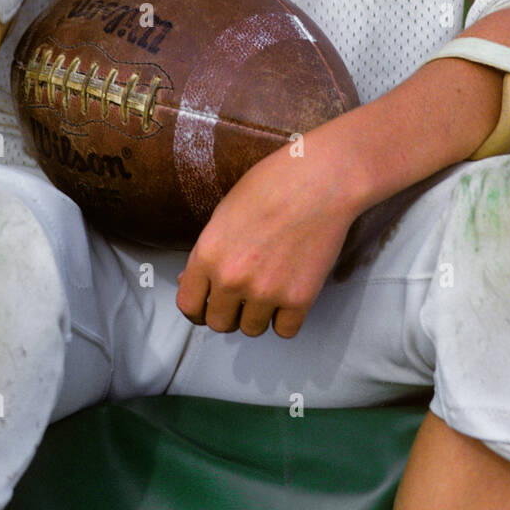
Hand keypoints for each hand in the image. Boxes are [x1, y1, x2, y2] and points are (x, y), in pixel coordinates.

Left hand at [175, 141, 359, 339]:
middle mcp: (232, 278)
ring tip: (271, 288)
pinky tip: (290, 294)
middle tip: (243, 295)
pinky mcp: (299, 299)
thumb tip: (194, 280)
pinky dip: (287, 318)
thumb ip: (209, 252)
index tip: (208, 306)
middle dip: (229, 312)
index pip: (188, 305)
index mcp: (207, 254)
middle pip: (219, 323)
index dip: (198, 308)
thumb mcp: (225, 212)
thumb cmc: (273, 184)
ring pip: (252, 329)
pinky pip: (285, 330)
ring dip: (259, 314)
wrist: (321, 179)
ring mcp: (266, 291)